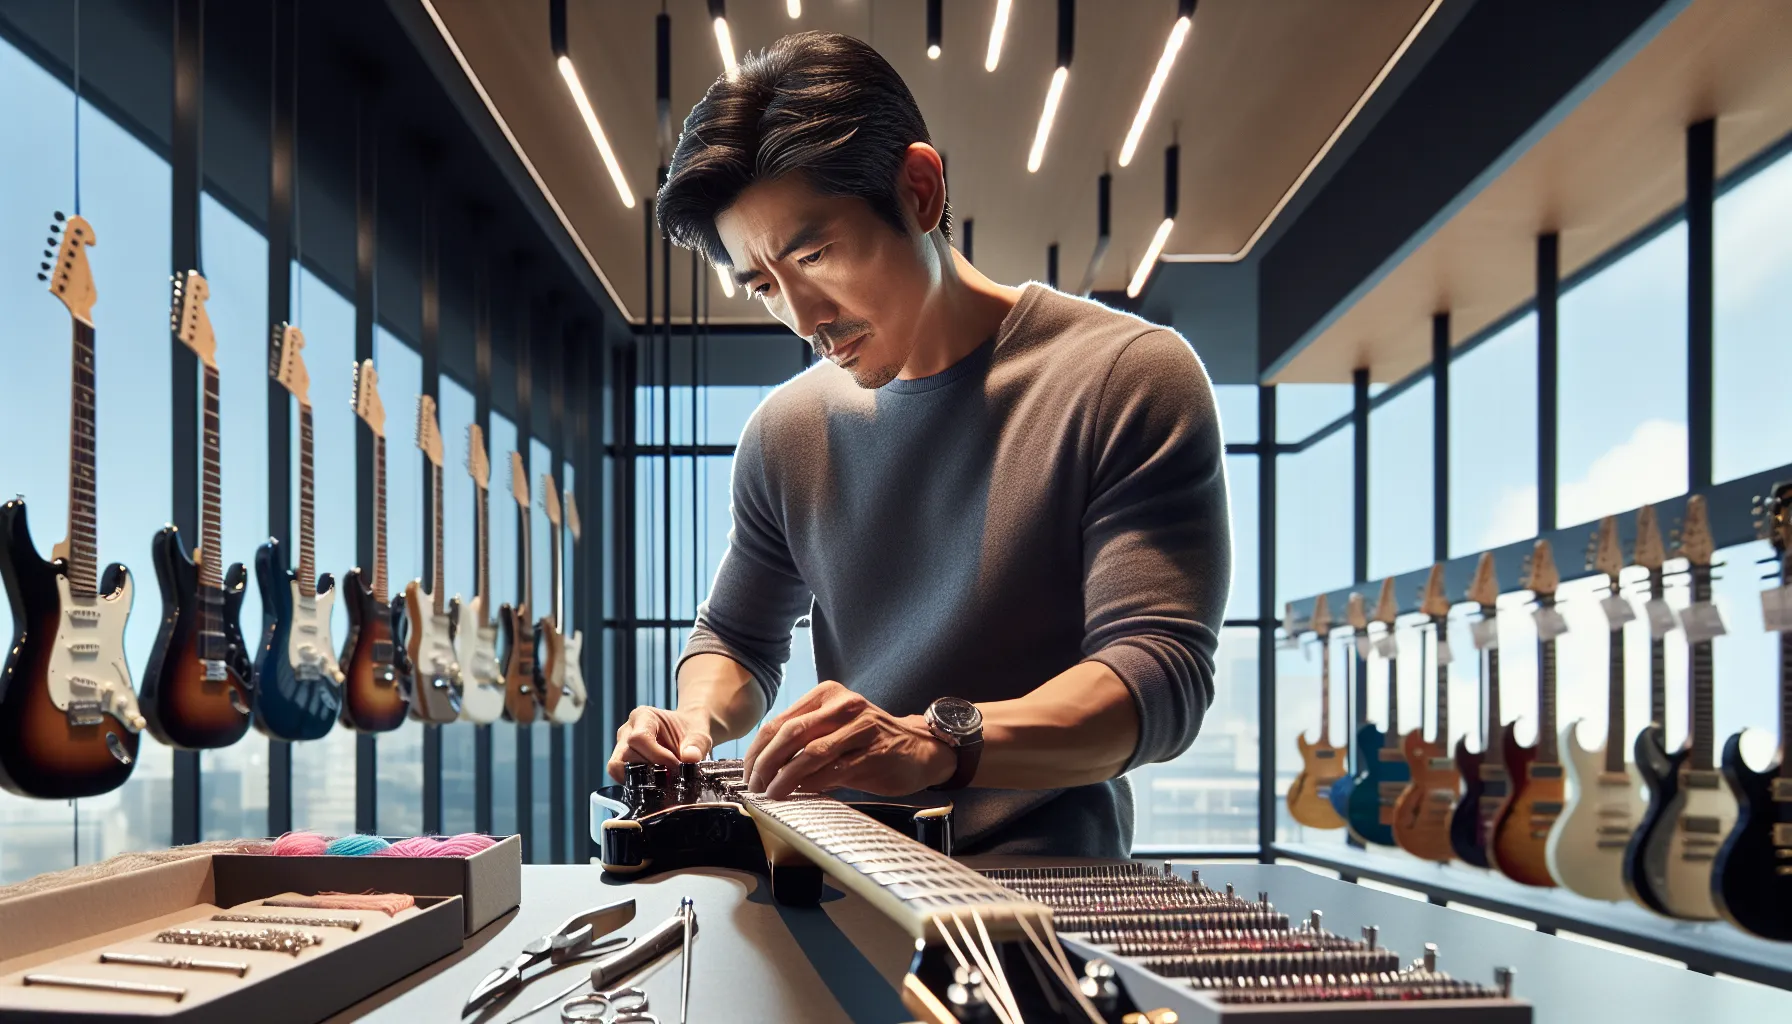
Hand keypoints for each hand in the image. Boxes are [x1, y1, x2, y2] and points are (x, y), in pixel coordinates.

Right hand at [607, 705, 714, 782]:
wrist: (688, 733)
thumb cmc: (690, 731)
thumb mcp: (700, 735)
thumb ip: (697, 745)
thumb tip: (690, 757)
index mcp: (643, 716)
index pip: (639, 738)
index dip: (657, 756)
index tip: (675, 764)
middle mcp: (627, 730)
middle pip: (625, 755)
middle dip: (648, 769)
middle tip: (668, 774)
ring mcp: (622, 746)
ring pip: (618, 767)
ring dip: (640, 777)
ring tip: (661, 778)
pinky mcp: (623, 761)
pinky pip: (622, 776)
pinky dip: (637, 782)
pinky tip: (656, 780)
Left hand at [742, 681, 954, 798]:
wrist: (919, 749)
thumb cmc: (870, 741)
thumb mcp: (834, 729)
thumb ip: (802, 740)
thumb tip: (763, 767)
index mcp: (828, 694)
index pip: (780, 721)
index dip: (757, 750)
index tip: (748, 773)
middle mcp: (845, 705)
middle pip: (791, 733)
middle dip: (767, 764)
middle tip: (755, 786)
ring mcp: (862, 728)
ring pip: (811, 753)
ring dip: (786, 778)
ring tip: (773, 794)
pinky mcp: (874, 753)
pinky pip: (835, 771)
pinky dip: (812, 785)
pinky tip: (801, 795)